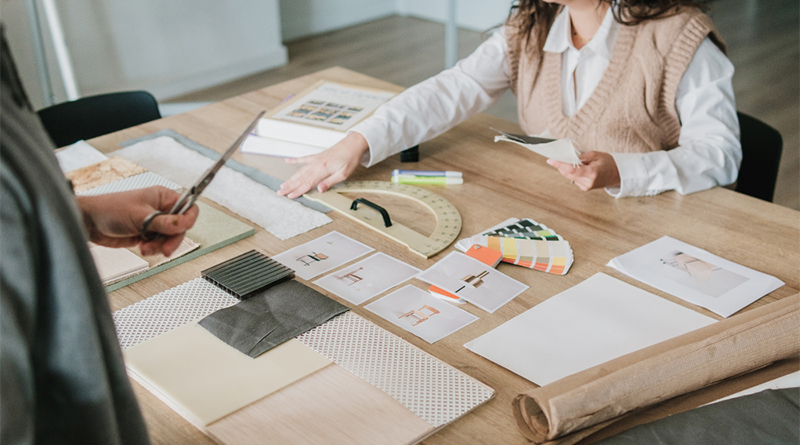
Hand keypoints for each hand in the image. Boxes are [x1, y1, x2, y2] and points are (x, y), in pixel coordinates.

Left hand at [76, 186, 198, 256]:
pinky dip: (153, 249)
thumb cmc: (110, 210)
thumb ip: (163, 222)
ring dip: (160, 246)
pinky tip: (142, 247)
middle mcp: (161, 209)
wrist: (90, 223)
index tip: (182, 229)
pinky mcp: (147, 234)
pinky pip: (159, 244)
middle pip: (180, 227)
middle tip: (165, 249)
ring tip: (146, 247)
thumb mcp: (140, 216)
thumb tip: (183, 224)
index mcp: (162, 197)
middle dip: (172, 239)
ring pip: (170, 238)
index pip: (188, 208)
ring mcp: (154, 222)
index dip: (188, 220)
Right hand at [278, 132, 368, 198]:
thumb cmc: (350, 158)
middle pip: (300, 178)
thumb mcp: (343, 174)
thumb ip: (330, 182)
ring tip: (282, 184)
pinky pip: (303, 159)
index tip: (290, 196)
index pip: (307, 183)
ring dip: (291, 178)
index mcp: (322, 169)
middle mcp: (316, 164)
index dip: (298, 190)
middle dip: (290, 186)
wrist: (352, 144)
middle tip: (279, 192)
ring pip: (300, 170)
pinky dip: (295, 160)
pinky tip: (287, 161)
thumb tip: (319, 190)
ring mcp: (315, 159)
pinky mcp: (317, 156)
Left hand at [546, 151, 620, 190]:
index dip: (559, 164)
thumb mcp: (596, 155)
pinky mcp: (585, 188)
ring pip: (569, 176)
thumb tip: (568, 158)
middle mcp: (588, 182)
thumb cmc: (609, 163)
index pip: (571, 169)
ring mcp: (586, 186)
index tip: (550, 160)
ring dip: (566, 168)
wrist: (618, 174)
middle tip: (559, 156)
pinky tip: (578, 168)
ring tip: (571, 160)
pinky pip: (573, 179)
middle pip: (567, 173)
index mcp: (591, 173)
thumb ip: (581, 157)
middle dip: (562, 165)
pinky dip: (572, 173)